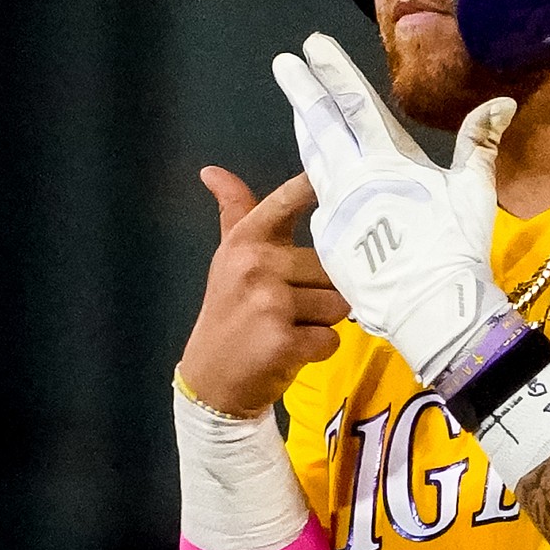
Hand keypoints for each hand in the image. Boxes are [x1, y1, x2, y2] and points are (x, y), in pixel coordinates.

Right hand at [177, 168, 353, 418]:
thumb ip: (234, 214)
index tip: (326, 174)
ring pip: (337, 304)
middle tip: (288, 310)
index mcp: (245, 242)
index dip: (309, 187)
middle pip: (330, 268)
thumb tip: (212, 170)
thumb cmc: (229, 313)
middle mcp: (255, 265)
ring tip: (290, 329)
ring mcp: (269, 302)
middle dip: (320, 293)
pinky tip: (291, 351)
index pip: (284, 204)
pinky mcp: (283, 340)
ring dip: (321, 323)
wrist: (211, 379)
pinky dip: (319, 349)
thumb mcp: (228, 260)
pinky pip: (331, 338)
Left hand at [272, 33, 514, 383]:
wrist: (430, 308)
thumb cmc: (456, 247)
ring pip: (313, 159)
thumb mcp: (473, 190)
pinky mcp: (328, 239)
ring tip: (296, 105)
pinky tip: (313, 168)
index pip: (354, 106)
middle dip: (304, 92)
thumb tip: (501, 101)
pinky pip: (319, 201)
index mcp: (386, 161)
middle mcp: (352, 179)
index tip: (312, 47)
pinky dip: (314, 178)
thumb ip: (479, 141)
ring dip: (304, 129)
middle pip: (322, 126)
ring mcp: (335, 210)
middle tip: (284, 64)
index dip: (333, 74)